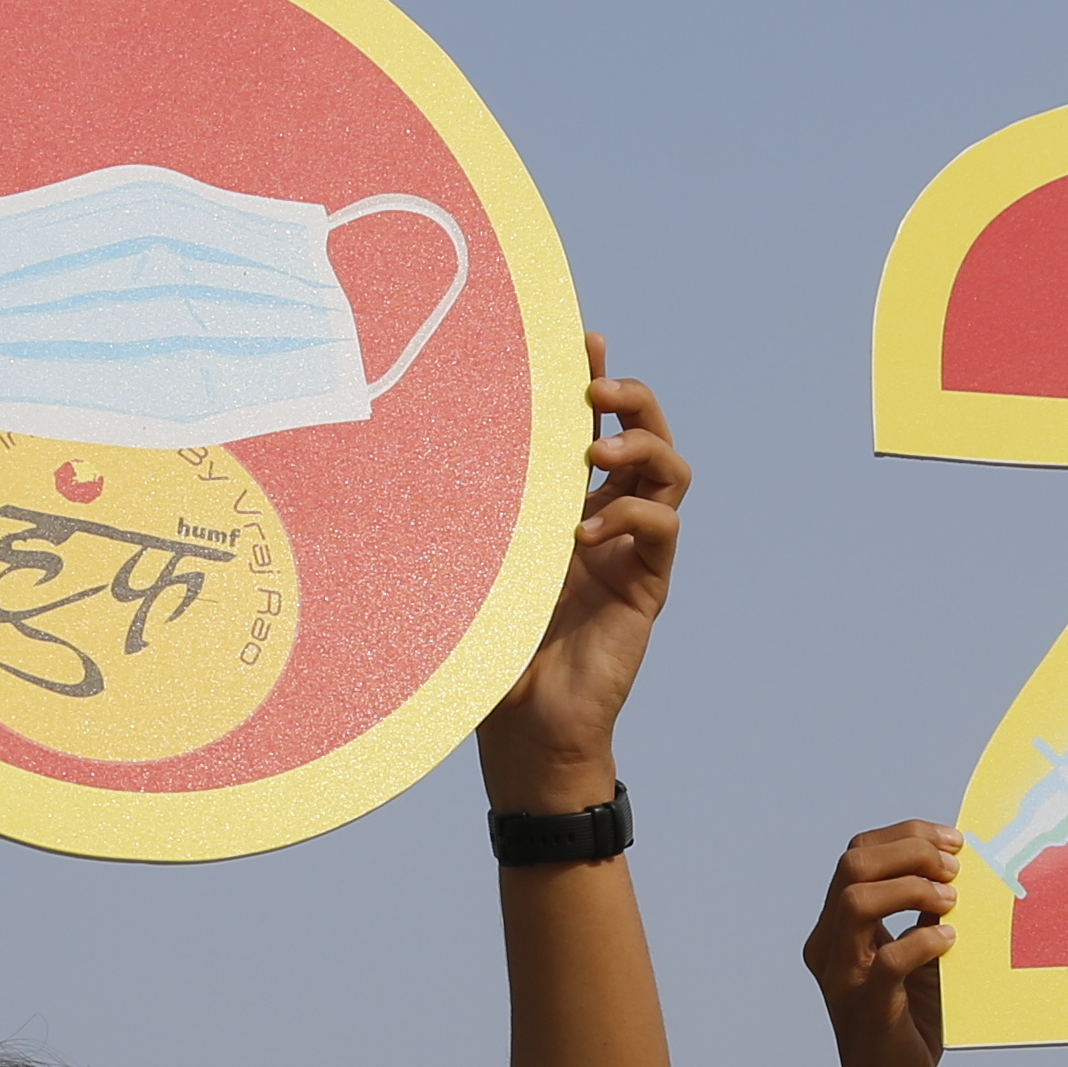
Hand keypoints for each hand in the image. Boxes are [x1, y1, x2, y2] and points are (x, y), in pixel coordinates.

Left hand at [478, 342, 685, 805]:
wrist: (524, 728)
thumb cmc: (486, 649)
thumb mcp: (468, 568)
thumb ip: (463, 518)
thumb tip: (397, 455)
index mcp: (565, 502)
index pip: (593, 422)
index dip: (594, 375)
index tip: (581, 338)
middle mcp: (608, 516)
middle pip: (647, 429)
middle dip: (630, 396)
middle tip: (595, 389)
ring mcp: (634, 549)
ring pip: (670, 468)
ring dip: (640, 444)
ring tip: (596, 451)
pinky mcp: (649, 584)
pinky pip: (662, 528)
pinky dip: (631, 515)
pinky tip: (585, 533)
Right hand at [803, 820, 959, 1066]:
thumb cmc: (908, 1023)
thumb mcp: (919, 955)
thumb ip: (924, 914)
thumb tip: (958, 867)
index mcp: (837, 927)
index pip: (858, 854)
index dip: (906, 836)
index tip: (952, 842)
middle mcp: (829, 945)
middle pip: (853, 864)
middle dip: (910, 852)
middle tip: (955, 868)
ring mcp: (843, 976)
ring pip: (856, 900)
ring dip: (911, 887)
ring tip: (950, 900)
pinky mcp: (868, 1008)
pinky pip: (888, 961)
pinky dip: (923, 941)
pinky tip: (950, 941)